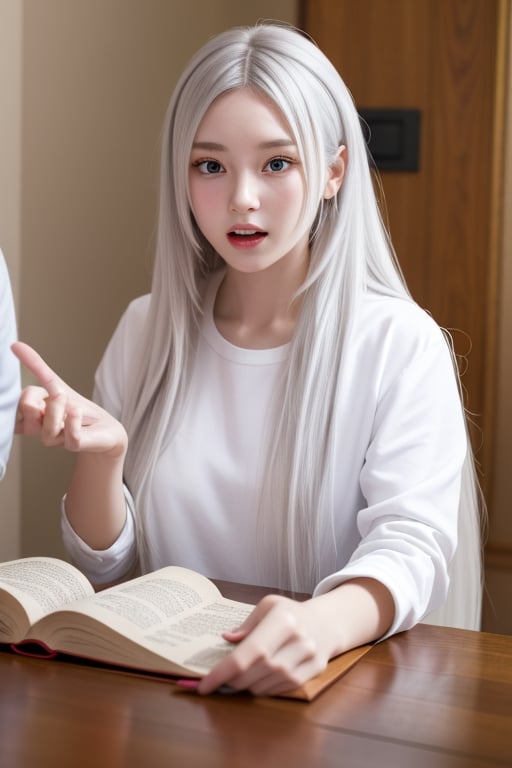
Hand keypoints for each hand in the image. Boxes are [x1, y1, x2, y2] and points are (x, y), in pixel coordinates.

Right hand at [12, 341, 126, 456]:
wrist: (105, 431)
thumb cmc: (78, 409)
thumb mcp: (56, 384)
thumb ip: (36, 368)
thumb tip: (15, 344)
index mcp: (32, 415)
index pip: (15, 405)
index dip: (20, 396)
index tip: (31, 390)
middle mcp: (40, 427)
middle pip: (26, 409)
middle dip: (38, 397)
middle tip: (57, 395)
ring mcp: (57, 438)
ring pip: (46, 428)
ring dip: (57, 408)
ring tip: (69, 402)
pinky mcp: (75, 445)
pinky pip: (70, 436)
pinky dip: (73, 422)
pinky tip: (76, 412)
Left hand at [197, 578, 394, 696]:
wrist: (327, 622)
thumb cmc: (290, 612)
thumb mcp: (268, 606)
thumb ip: (246, 624)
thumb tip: (226, 639)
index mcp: (282, 619)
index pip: (249, 653)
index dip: (224, 672)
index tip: (204, 685)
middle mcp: (297, 639)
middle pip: (256, 672)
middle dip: (232, 680)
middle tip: (219, 680)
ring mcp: (307, 658)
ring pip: (266, 685)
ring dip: (247, 686)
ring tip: (240, 676)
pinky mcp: (314, 671)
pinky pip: (280, 690)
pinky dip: (263, 689)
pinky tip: (258, 679)